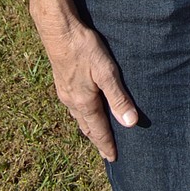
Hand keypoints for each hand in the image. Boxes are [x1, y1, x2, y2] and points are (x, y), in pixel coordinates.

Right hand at [38, 16, 138, 159]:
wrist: (59, 32)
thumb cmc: (84, 49)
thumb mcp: (106, 72)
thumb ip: (118, 97)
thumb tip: (130, 123)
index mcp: (85, 102)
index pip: (98, 130)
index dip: (107, 144)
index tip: (113, 158)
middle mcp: (72, 101)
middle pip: (87, 127)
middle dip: (97, 139)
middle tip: (105, 150)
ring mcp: (64, 91)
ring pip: (78, 116)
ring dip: (89, 126)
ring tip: (96, 133)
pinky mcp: (62, 81)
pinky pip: (73, 105)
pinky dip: (81, 113)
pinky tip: (83, 106)